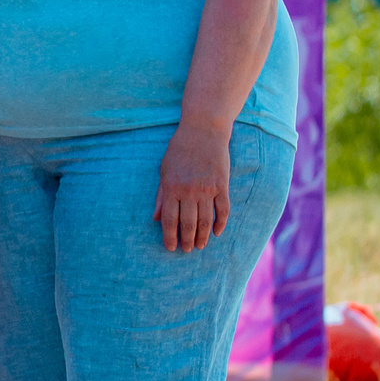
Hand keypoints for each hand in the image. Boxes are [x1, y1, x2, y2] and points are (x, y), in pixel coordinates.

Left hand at [152, 123, 229, 251]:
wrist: (203, 130)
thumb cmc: (180, 150)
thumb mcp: (164, 171)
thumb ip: (161, 195)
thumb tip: (156, 218)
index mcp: (171, 188)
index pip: (170, 220)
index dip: (170, 237)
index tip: (170, 247)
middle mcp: (189, 191)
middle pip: (188, 224)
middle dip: (187, 240)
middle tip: (187, 250)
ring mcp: (207, 189)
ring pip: (206, 221)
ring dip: (204, 236)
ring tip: (201, 246)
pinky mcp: (222, 185)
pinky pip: (223, 210)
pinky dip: (221, 224)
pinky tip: (217, 232)